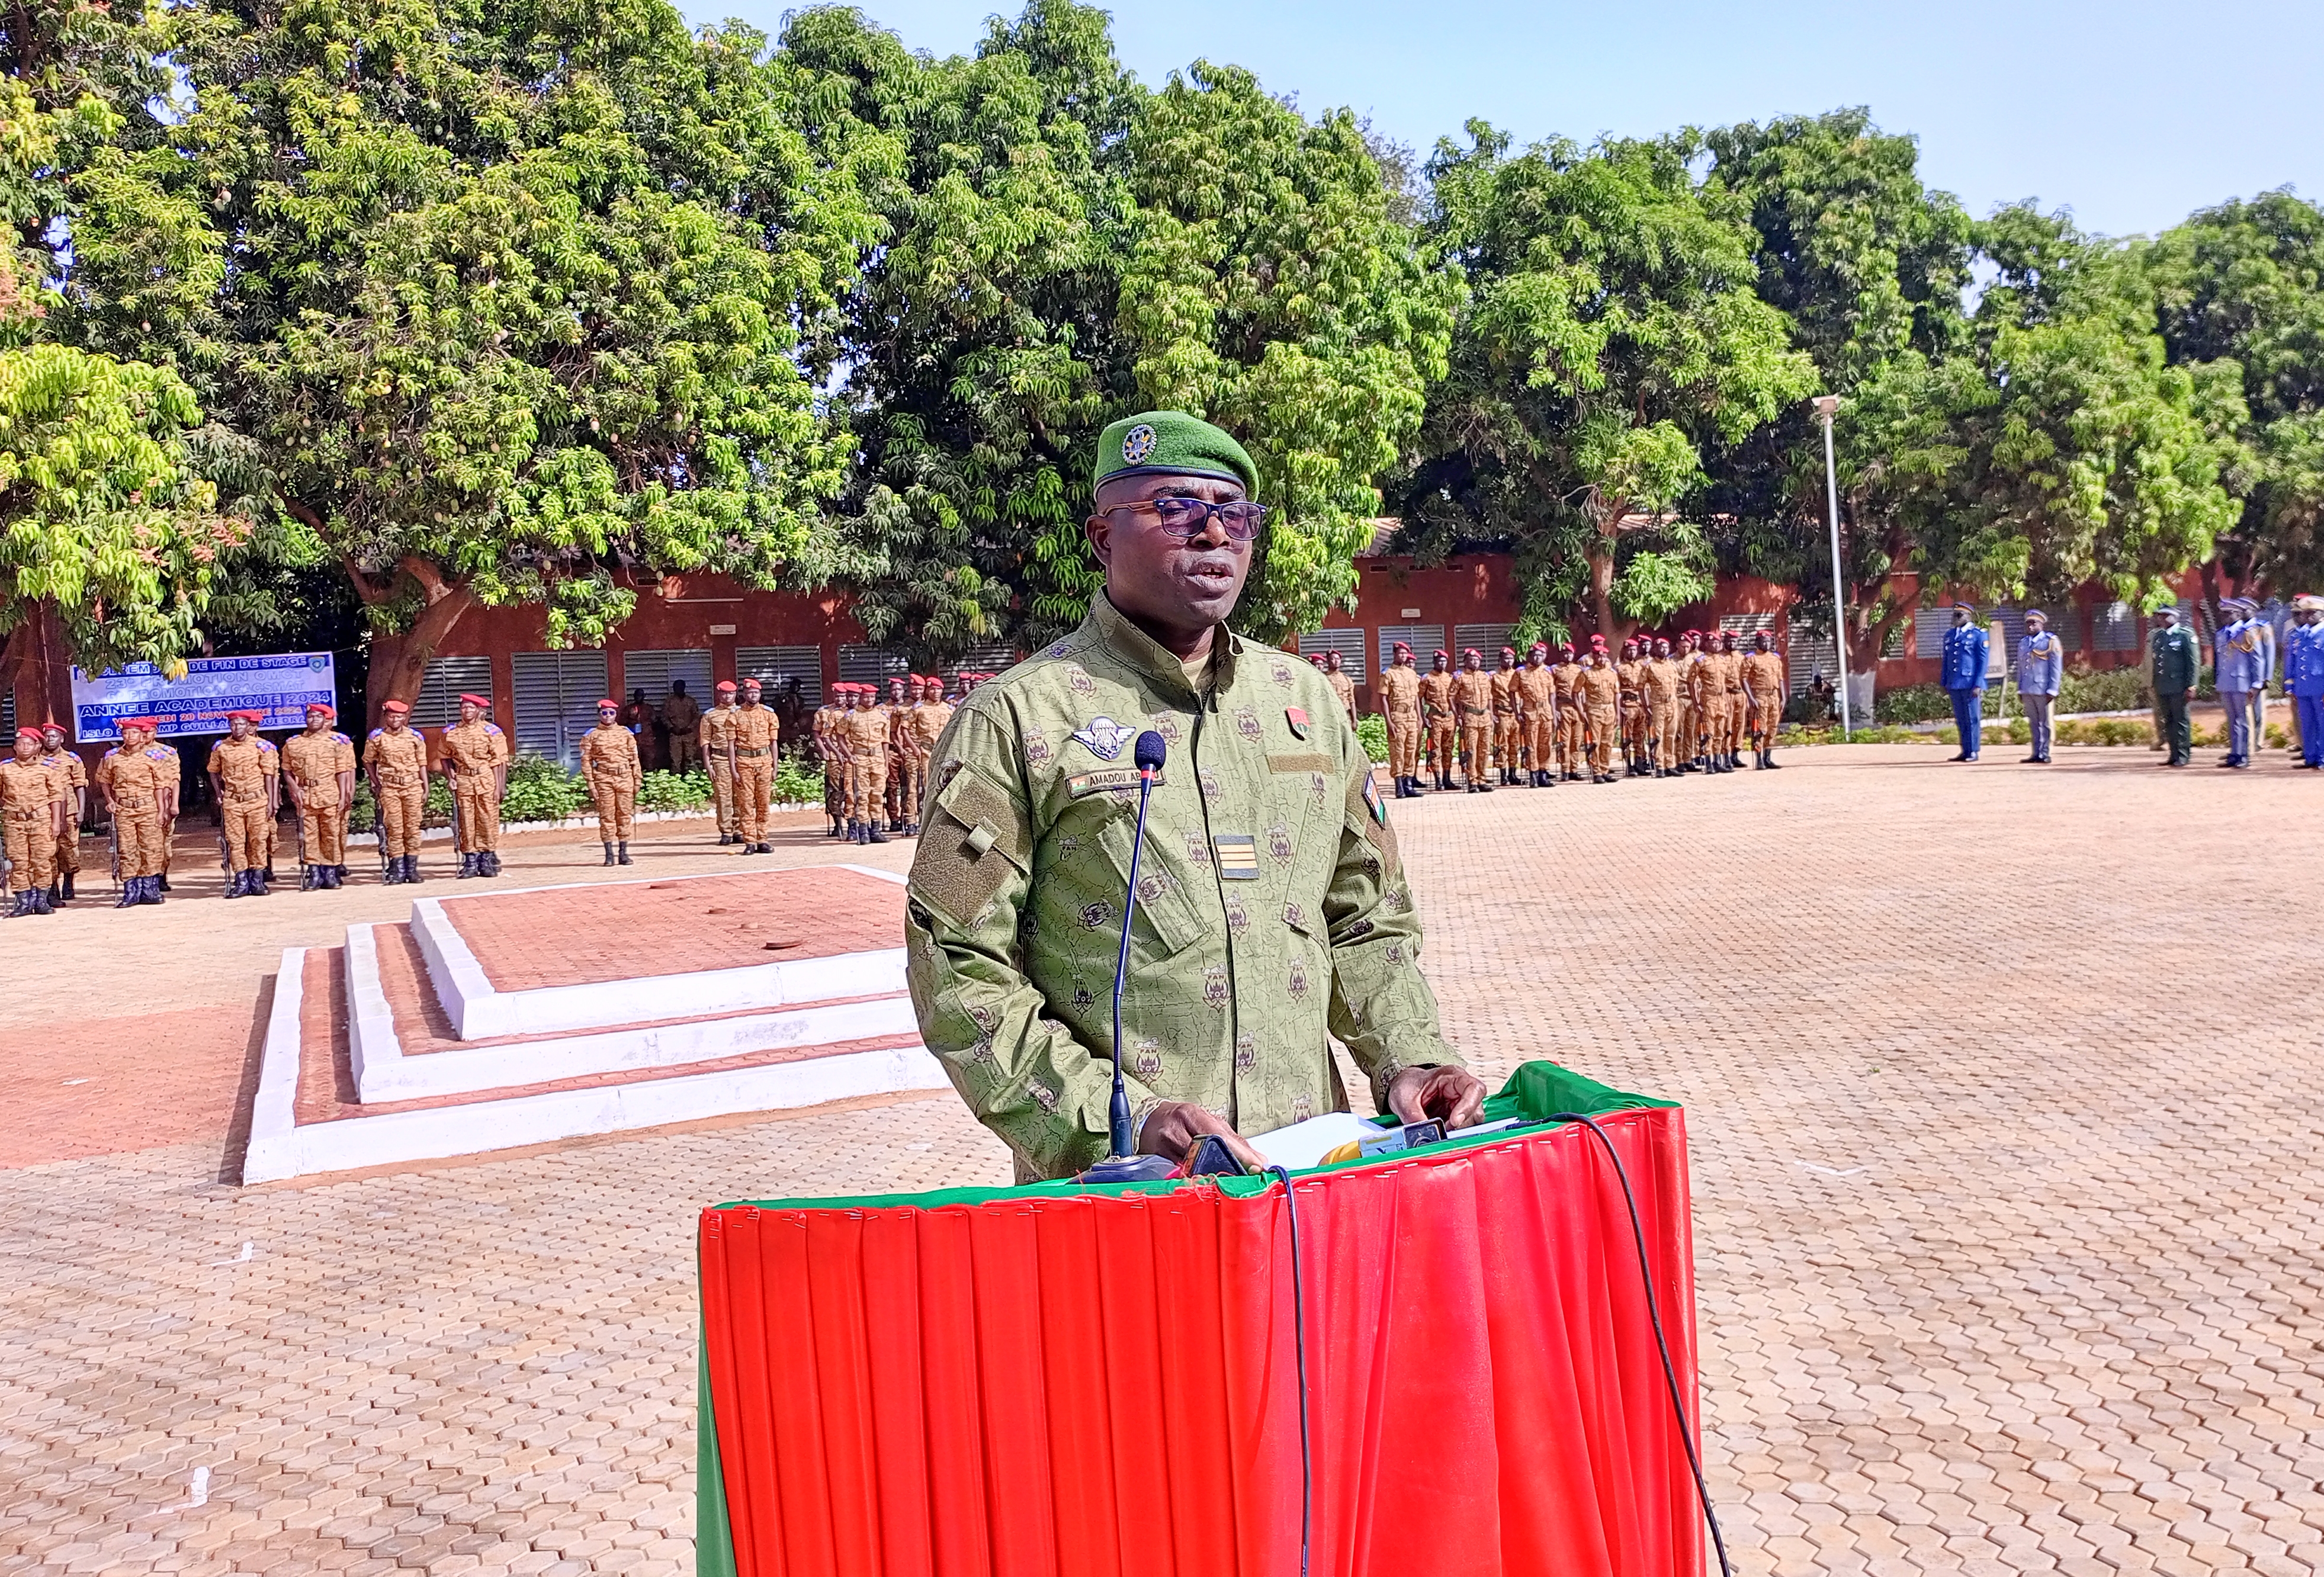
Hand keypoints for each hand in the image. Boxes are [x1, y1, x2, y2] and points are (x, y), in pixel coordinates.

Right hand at [1136, 1100, 1267, 1171]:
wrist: (1147, 1121)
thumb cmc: (1181, 1121)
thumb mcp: (1206, 1122)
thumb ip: (1232, 1140)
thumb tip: (1259, 1158)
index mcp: (1191, 1114)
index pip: (1219, 1135)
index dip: (1239, 1153)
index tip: (1257, 1166)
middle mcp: (1175, 1129)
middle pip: (1205, 1152)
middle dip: (1227, 1168)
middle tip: (1244, 1180)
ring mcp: (1162, 1147)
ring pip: (1191, 1168)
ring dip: (1211, 1177)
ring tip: (1227, 1184)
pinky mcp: (1154, 1163)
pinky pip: (1179, 1175)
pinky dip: (1194, 1181)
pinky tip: (1203, 1186)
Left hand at [1387, 1065, 1488, 1130]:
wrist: (1405, 1090)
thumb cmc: (1408, 1085)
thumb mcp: (1403, 1097)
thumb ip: (1412, 1115)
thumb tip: (1423, 1133)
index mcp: (1452, 1076)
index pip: (1474, 1088)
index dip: (1468, 1106)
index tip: (1455, 1121)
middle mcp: (1462, 1091)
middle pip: (1476, 1110)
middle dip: (1461, 1126)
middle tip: (1443, 1134)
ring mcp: (1462, 1107)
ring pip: (1472, 1124)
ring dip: (1457, 1133)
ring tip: (1438, 1135)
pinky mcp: (1459, 1120)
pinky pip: (1463, 1131)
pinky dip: (1452, 1137)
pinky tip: (1439, 1137)